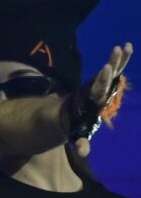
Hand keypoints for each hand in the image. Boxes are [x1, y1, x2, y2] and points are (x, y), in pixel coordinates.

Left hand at [73, 42, 132, 156]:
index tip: (105, 68)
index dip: (102, 79)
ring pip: (112, 70)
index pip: (97, 88)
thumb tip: (82, 152)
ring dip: (119, 59)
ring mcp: (101, 84)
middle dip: (112, 64)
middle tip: (117, 50)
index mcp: (92, 100)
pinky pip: (116, 70)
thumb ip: (81, 142)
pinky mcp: (106, 82)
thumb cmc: (77, 124)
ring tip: (125, 45)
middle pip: (105, 76)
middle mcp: (96, 89)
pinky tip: (129, 47)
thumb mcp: (78, 134)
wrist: (69, 113)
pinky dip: (122, 60)